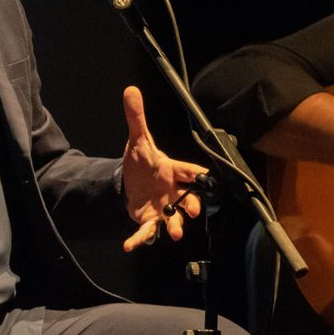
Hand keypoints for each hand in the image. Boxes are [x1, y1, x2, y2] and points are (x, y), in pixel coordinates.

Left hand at [120, 86, 206, 251]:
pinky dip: (140, 239)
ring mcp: (164, 208)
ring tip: (173, 232)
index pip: (190, 171)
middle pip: (189, 198)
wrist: (128, 183)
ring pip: (173, 219)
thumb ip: (136, 117)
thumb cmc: (141, 162)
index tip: (205, 178)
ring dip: (174, 226)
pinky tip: (130, 245)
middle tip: (190, 210)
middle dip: (192, 205)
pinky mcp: (151, 220)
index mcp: (173, 170)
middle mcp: (173, 190)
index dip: (198, 175)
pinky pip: (147, 232)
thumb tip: (131, 90)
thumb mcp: (137, 140)